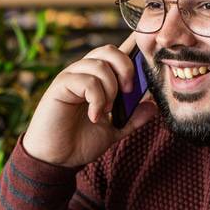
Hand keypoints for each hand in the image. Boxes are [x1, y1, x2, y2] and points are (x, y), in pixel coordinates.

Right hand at [23, 32, 156, 167]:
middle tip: (128, 92)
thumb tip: (153, 106)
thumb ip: (133, 119)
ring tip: (107, 111)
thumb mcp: (114, 131)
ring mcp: (71, 77)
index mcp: (97, 80)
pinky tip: (94, 116)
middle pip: (109, 50)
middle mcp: (83, 73)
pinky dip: (97, 99)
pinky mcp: (60, 86)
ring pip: (99, 64)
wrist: (56, 160)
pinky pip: (86, 80)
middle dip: (126, 68)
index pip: (116, 55)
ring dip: (110, 89)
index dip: (131, 49)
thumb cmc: (79, 142)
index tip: (147, 55)